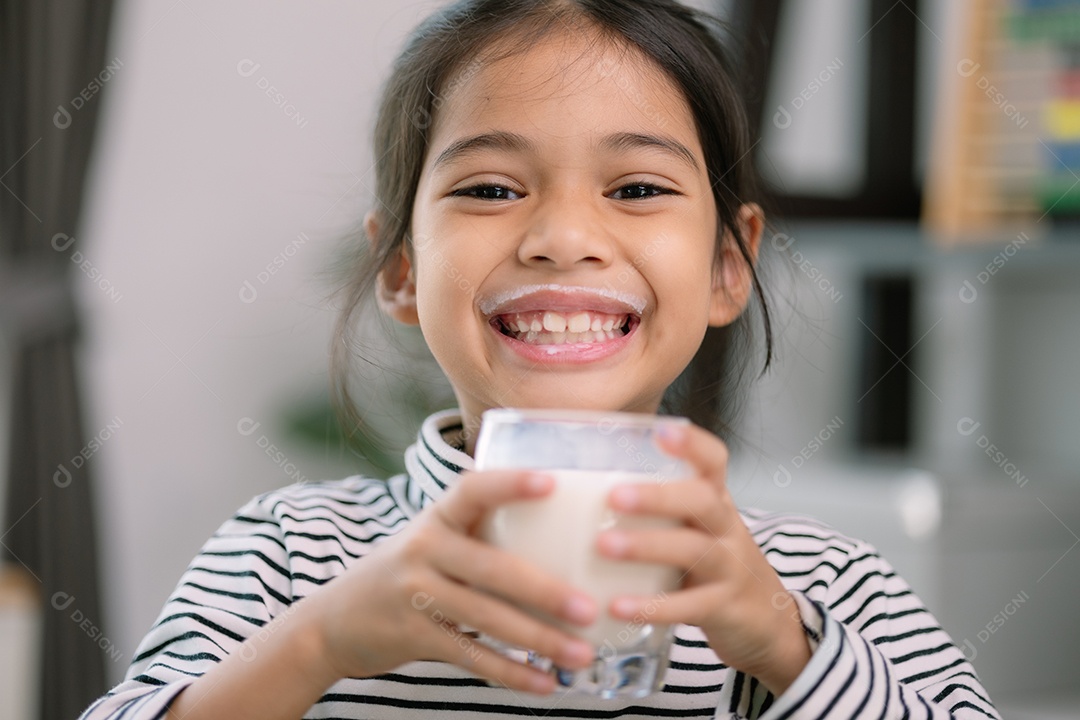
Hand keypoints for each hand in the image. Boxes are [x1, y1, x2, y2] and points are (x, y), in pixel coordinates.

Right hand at [304, 470, 597, 693]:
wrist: (332, 621)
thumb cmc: (407, 572)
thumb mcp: (433, 540)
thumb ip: (481, 535)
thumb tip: (567, 540)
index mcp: (437, 517)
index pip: (473, 490)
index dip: (511, 483)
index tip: (552, 482)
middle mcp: (422, 549)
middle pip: (492, 568)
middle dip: (545, 591)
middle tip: (589, 608)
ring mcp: (413, 593)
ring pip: (486, 618)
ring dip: (538, 640)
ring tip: (581, 655)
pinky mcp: (411, 635)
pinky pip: (469, 656)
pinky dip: (510, 672)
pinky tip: (545, 683)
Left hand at [596, 422, 811, 694]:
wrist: (766, 619)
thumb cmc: (712, 561)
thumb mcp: (695, 525)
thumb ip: (656, 504)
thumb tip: (581, 480)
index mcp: (715, 500)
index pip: (714, 460)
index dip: (692, 444)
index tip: (661, 431)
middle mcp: (725, 527)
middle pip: (701, 501)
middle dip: (658, 497)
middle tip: (613, 496)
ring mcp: (728, 567)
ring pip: (693, 550)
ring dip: (646, 545)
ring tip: (602, 546)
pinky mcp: (723, 607)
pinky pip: (688, 606)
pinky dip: (652, 606)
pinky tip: (616, 606)